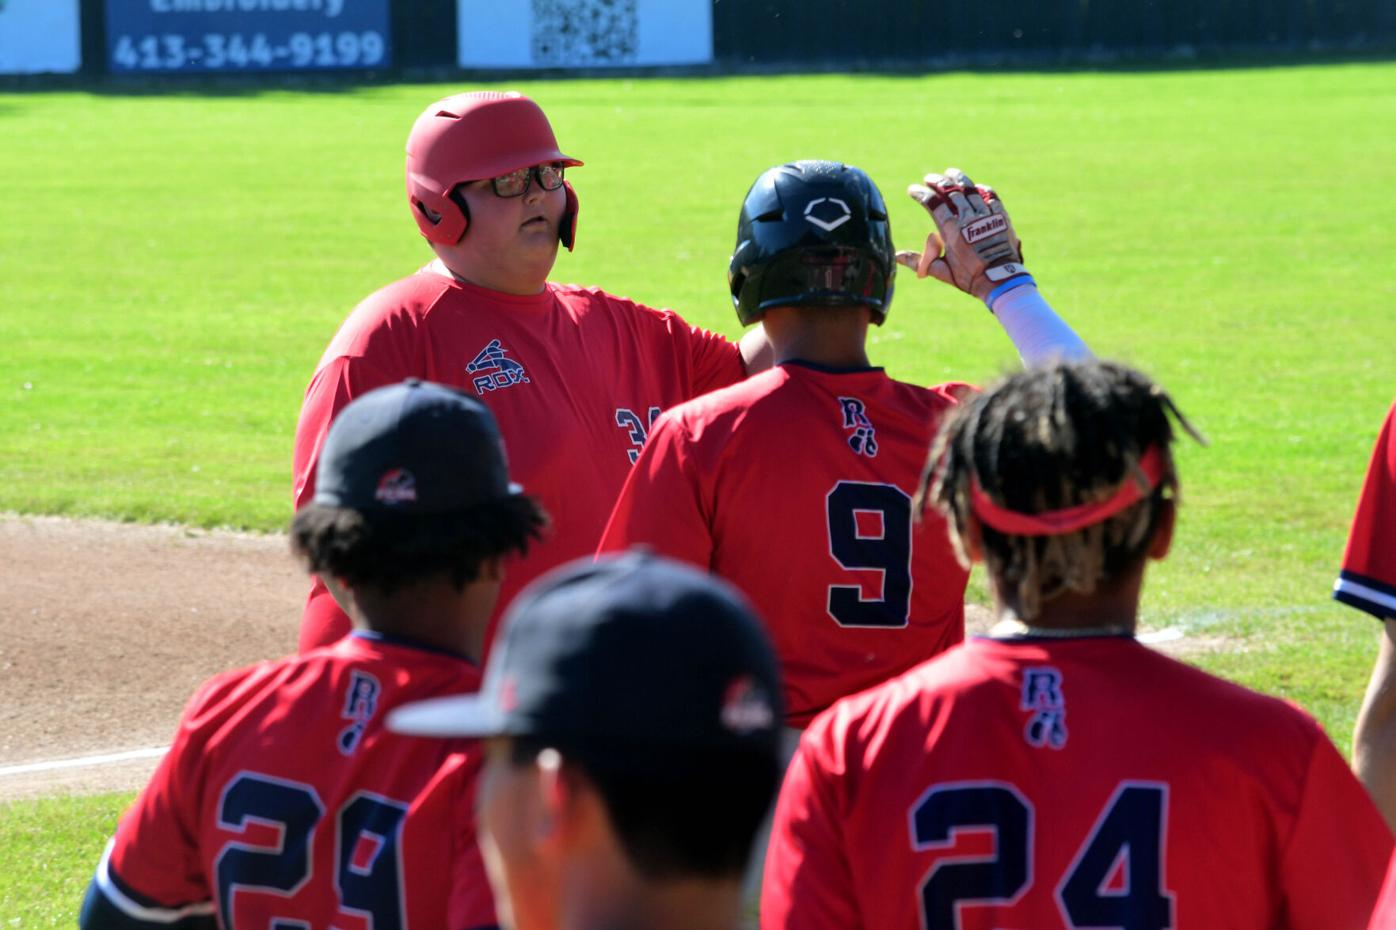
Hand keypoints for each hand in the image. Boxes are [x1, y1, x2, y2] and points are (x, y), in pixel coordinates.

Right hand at [895, 168, 1028, 301]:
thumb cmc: (970, 278)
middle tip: (929, 178)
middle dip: (937, 182)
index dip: (921, 194)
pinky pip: (990, 196)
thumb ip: (919, 261)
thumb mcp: (941, 271)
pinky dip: (982, 190)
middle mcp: (968, 219)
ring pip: (970, 189)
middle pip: (950, 192)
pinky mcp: (1000, 216)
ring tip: (949, 173)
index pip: (933, 204)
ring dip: (958, 179)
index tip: (912, 190)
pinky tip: (975, 187)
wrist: (1000, 280)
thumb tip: (897, 256)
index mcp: (951, 231)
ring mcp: (985, 216)